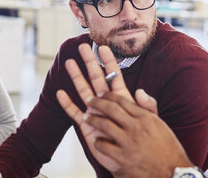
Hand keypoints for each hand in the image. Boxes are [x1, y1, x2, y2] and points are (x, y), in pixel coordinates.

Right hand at [56, 43, 157, 171]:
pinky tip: (60, 93)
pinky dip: (67, 103)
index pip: (113, 75)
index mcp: (121, 97)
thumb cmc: (141, 140)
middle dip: (89, 62)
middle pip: (95, 78)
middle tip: (82, 47)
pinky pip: (74, 112)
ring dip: (76, 76)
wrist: (131, 159)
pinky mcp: (87, 126)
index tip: (103, 47)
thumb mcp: (147, 121)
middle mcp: (106, 101)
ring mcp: (95, 112)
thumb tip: (142, 90)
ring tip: (69, 62)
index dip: (109, 61)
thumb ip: (147, 106)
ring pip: (83, 90)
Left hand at [85, 92, 192, 177]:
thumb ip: (148, 106)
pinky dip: (98, 143)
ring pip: (104, 125)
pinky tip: (97, 141)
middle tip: (89, 102)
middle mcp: (136, 127)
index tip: (101, 95)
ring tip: (87, 119)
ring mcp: (129, 143)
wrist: (173, 173)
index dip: (108, 96)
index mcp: (145, 117)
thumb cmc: (167, 149)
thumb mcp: (160, 123)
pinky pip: (104, 146)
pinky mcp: (123, 158)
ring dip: (93, 121)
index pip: (122, 100)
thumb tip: (139, 91)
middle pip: (111, 109)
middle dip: (96, 103)